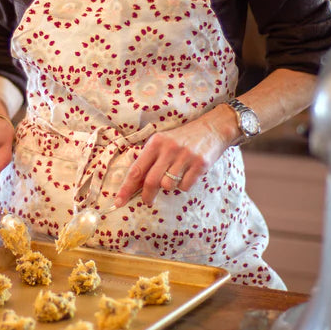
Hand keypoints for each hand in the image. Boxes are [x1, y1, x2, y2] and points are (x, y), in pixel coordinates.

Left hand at [117, 114, 231, 206]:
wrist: (212, 128)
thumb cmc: (183, 139)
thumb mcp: (163, 142)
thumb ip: (150, 159)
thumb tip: (134, 184)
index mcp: (155, 142)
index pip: (136, 169)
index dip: (126, 188)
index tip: (118, 202)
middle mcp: (169, 149)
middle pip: (151, 182)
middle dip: (147, 196)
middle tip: (147, 201)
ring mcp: (185, 157)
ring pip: (168, 186)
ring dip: (169, 187)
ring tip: (175, 176)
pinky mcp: (200, 165)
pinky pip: (185, 186)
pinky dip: (183, 185)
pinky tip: (187, 174)